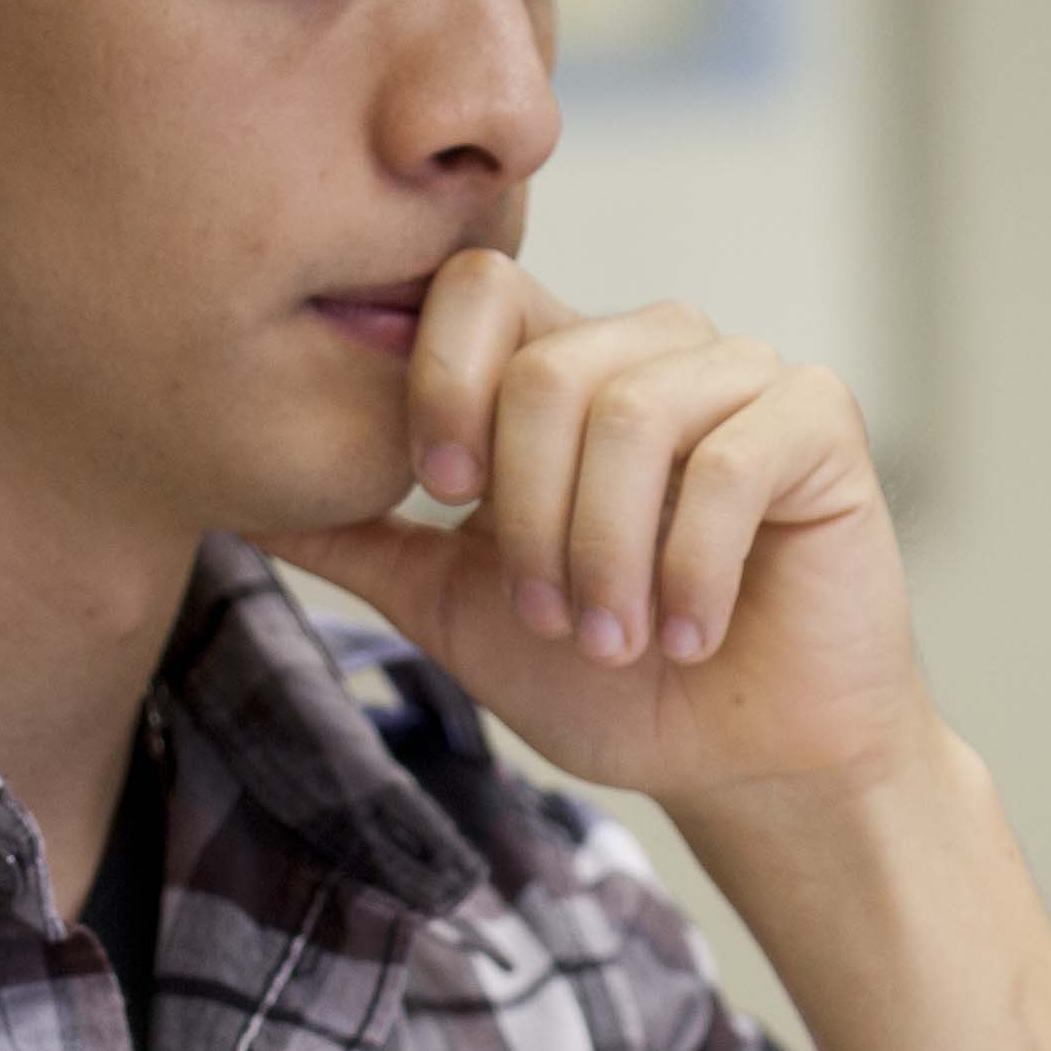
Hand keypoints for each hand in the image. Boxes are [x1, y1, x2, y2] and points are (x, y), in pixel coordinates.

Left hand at [265, 253, 927, 811]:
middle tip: (554, 618)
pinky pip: (729, 464)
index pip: (477, 289)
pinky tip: (693, 632)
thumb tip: (231, 493)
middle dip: (531, 519)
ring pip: (631, 414)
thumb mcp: (453, 608)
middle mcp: (651, 348)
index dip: (442, 382)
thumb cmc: (612, 684)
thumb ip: (360, 539)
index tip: (443, 494)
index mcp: (560, 368)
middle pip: (547, 367)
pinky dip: (694, 569)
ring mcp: (741, 376)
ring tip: (622, 639)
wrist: (746, 761)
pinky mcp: (818, 420)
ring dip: (608, 557)